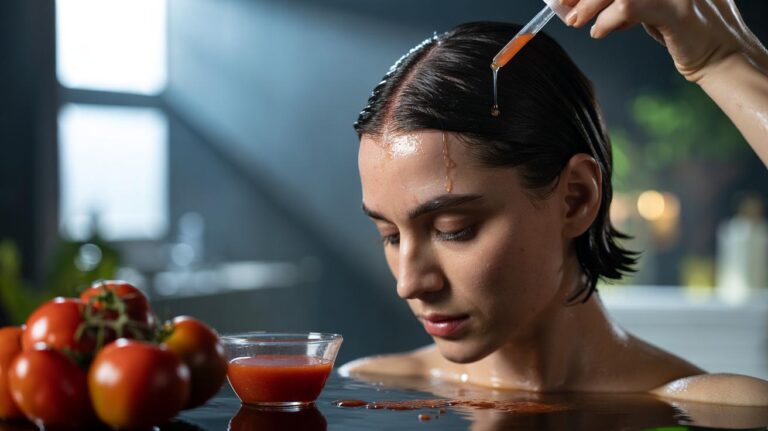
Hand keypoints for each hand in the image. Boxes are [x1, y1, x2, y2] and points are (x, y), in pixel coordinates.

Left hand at [560, 0, 767, 82]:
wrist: (724, 58)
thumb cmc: (687, 34)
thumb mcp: (653, 10)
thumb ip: (627, 2)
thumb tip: (584, 6)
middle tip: (564, 7)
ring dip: (591, 4)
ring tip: (577, 22)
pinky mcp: (678, 10)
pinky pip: (629, 6)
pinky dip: (607, 20)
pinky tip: (599, 32)